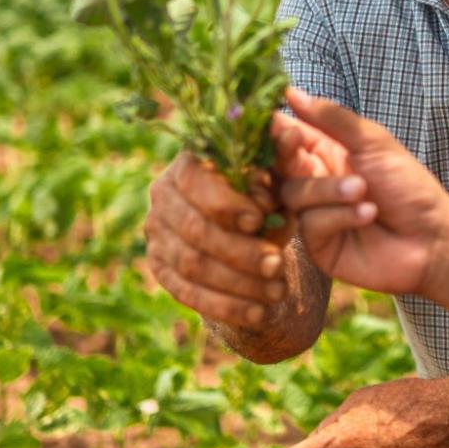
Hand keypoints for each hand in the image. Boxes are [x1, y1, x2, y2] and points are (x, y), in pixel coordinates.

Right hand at [144, 151, 288, 329]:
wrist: (251, 226)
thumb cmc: (268, 189)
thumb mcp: (279, 171)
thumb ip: (284, 154)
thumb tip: (292, 133)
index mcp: (187, 162)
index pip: (194, 181)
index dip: (226, 203)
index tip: (261, 218)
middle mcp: (162, 195)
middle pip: (194, 230)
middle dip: (239, 251)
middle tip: (276, 264)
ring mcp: (157, 234)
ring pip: (192, 265)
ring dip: (237, 283)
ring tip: (277, 292)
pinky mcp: (161, 268)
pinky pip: (188, 293)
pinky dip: (226, 306)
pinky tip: (259, 314)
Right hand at [272, 88, 448, 297]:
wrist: (431, 237)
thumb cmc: (408, 186)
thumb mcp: (373, 142)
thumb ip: (332, 119)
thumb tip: (292, 92)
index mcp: (326, 152)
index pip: (287, 136)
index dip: (277, 130)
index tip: (282, 125)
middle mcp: (315, 181)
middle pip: (279, 165)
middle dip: (288, 154)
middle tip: (298, 144)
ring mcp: (314, 214)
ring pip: (293, 194)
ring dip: (329, 189)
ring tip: (362, 190)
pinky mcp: (318, 245)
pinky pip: (310, 224)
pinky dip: (339, 216)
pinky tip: (368, 214)